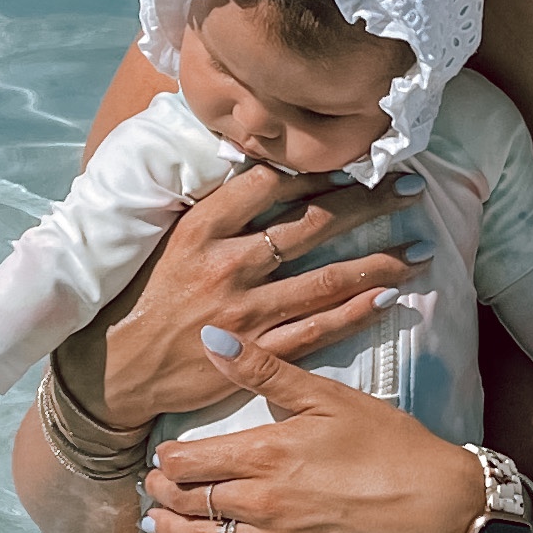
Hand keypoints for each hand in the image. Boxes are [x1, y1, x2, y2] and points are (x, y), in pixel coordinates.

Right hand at [76, 159, 428, 431]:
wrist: (112, 374)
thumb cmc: (139, 302)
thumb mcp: (164, 243)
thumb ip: (212, 212)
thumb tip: (258, 170)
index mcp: (200, 230)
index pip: (270, 182)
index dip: (319, 167)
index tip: (356, 157)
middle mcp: (226, 265)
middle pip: (312, 224)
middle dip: (368, 203)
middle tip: (410, 188)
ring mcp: (244, 312)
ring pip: (327, 279)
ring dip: (380, 262)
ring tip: (420, 249)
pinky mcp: (255, 354)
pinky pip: (319, 330)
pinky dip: (358, 312)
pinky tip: (391, 298)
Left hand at [139, 328, 488, 532]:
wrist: (438, 505)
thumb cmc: (389, 444)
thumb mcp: (327, 396)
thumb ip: (264, 370)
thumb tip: (210, 338)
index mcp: (265, 453)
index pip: (186, 461)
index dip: (165, 459)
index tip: (164, 456)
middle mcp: (261, 501)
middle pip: (186, 500)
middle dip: (162, 493)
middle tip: (154, 487)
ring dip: (170, 529)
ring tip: (155, 520)